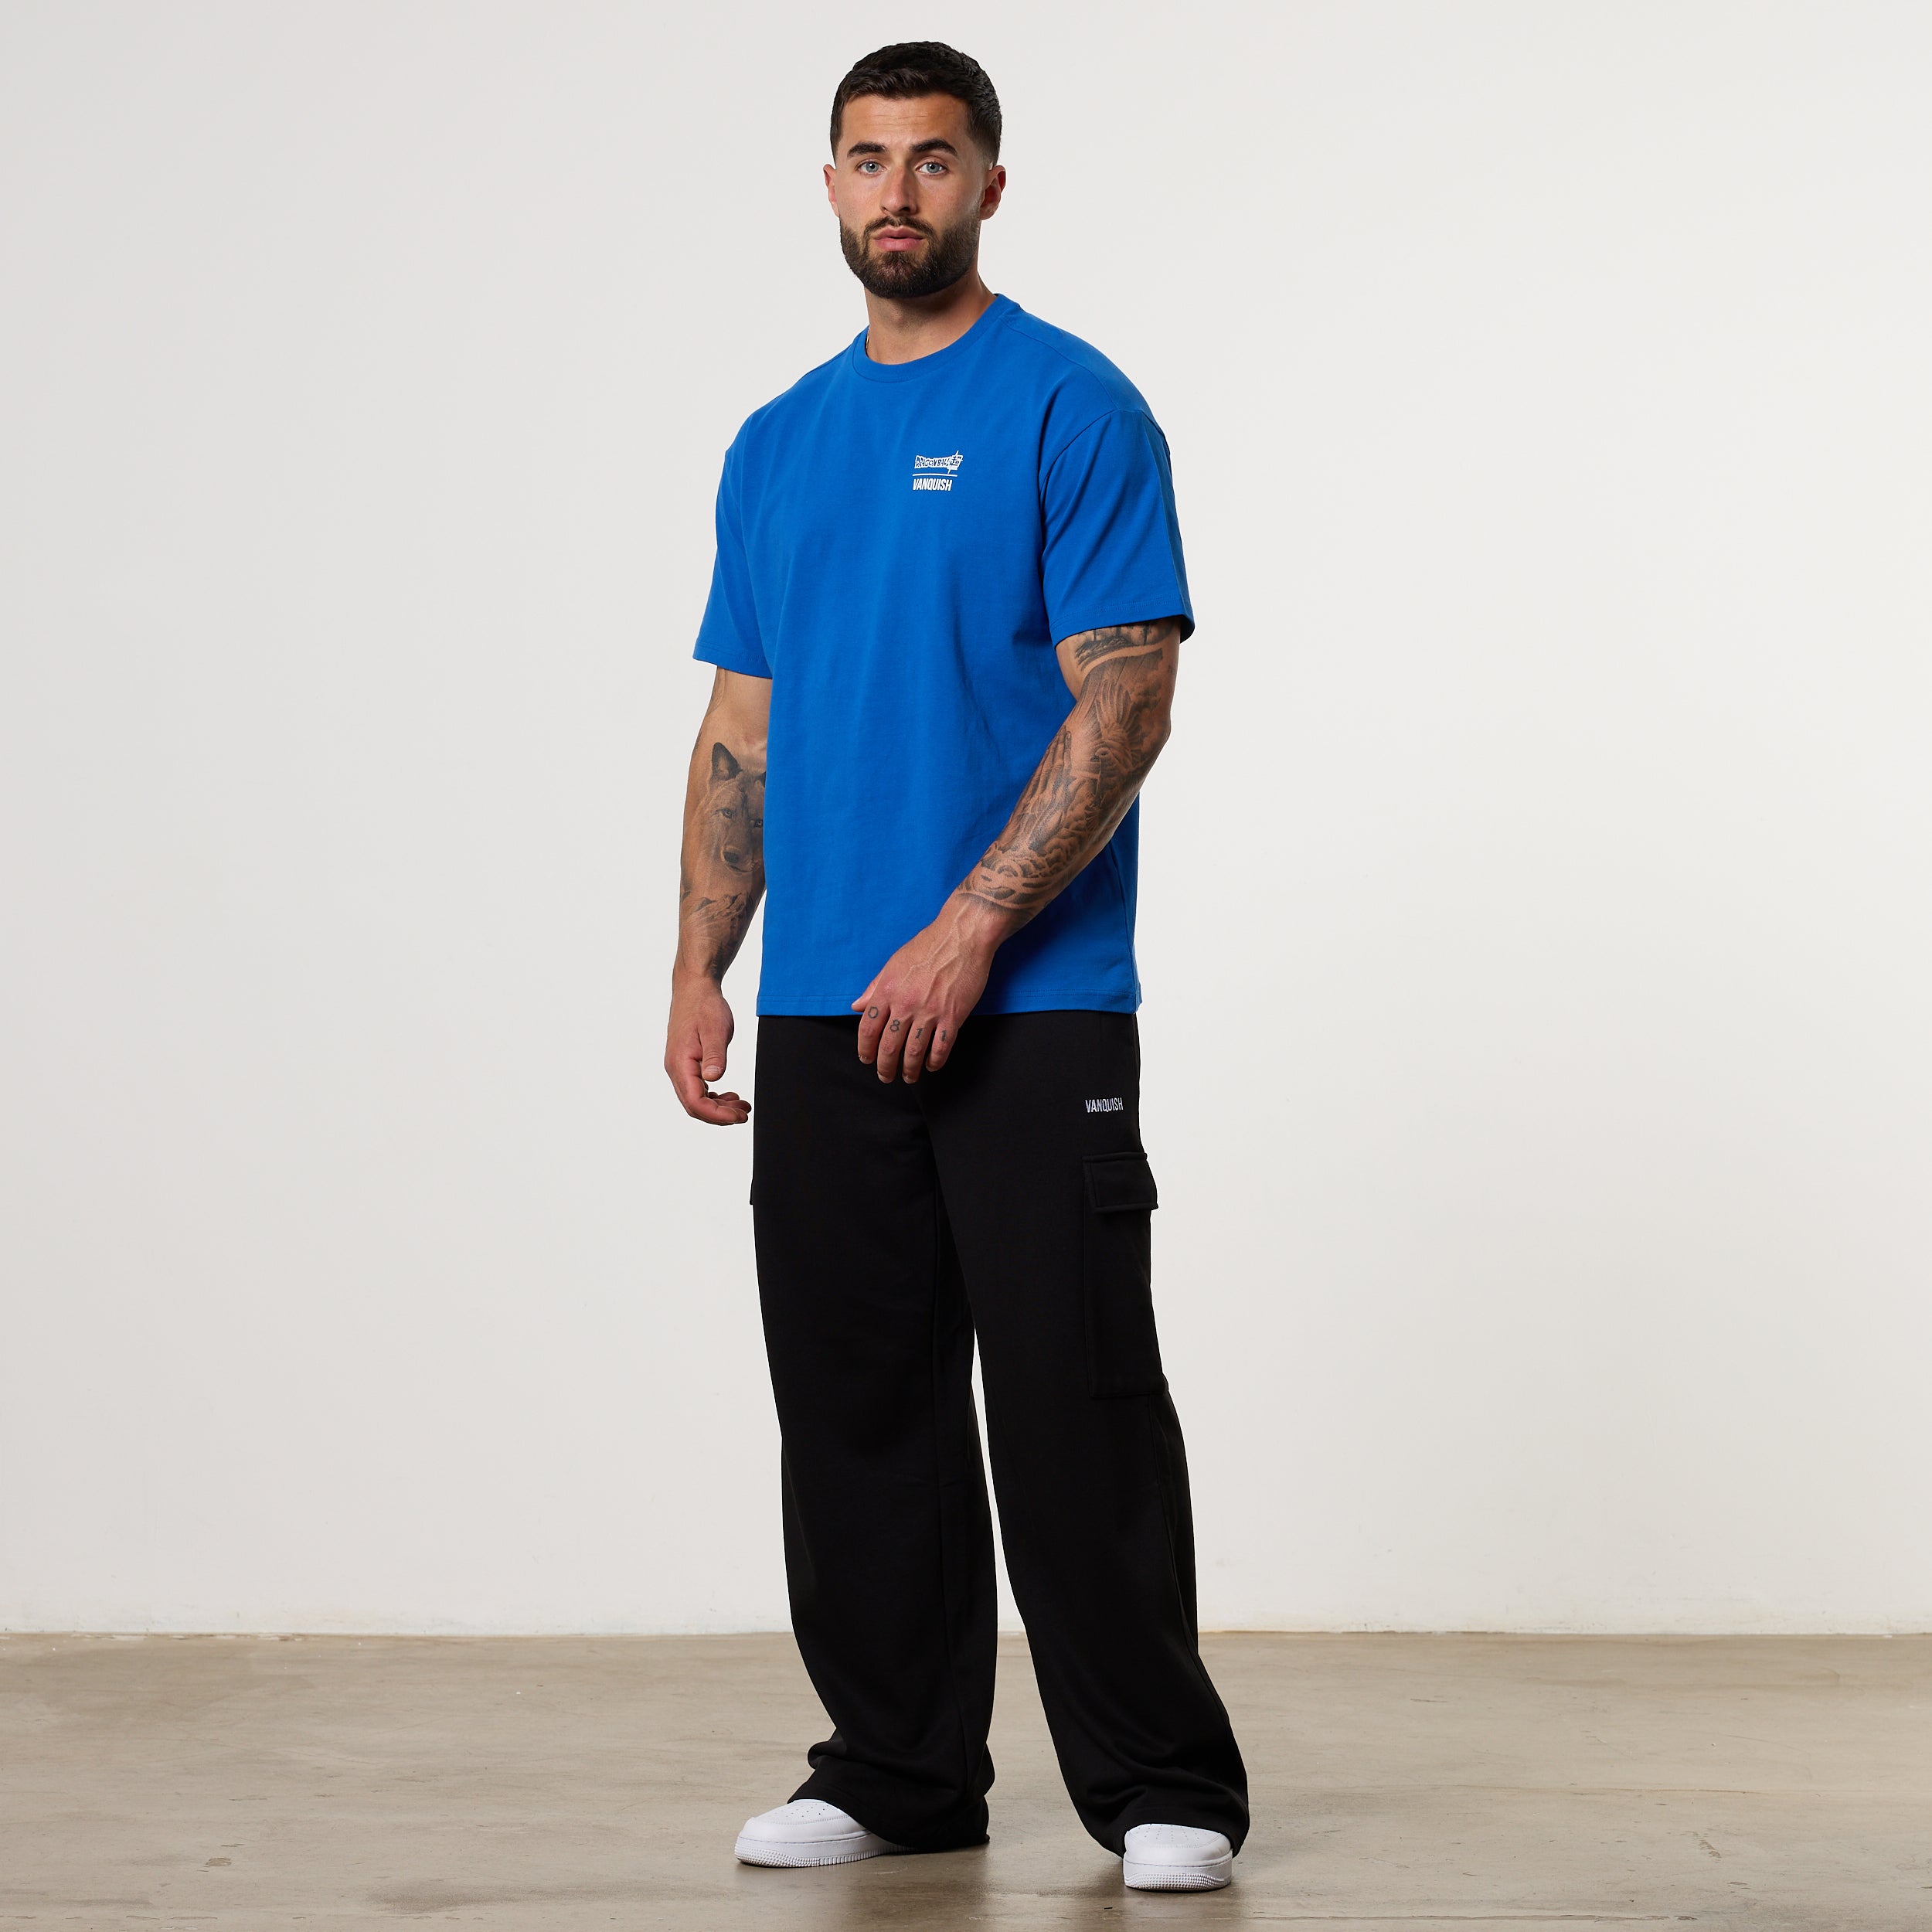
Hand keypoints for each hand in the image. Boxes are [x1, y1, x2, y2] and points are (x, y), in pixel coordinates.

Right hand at [665, 974, 749, 1123]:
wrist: (694, 989)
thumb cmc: (705, 1006)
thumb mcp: (715, 1029)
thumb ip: (715, 1056)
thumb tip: (713, 1079)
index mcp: (680, 1063)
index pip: (694, 1102)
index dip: (717, 1115)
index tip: (739, 1116)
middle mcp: (675, 1069)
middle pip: (694, 1106)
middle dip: (719, 1115)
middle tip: (744, 1115)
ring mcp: (679, 1067)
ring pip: (695, 1099)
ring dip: (718, 1107)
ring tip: (741, 1107)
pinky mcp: (686, 1063)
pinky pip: (696, 1088)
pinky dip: (713, 1097)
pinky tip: (729, 1095)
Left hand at [851, 898, 1007, 1081]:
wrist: (962, 936)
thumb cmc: (928, 945)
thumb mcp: (893, 963)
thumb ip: (875, 987)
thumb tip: (857, 1006)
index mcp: (887, 990)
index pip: (868, 1028)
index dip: (865, 1048)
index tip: (867, 1059)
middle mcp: (905, 1004)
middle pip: (889, 1046)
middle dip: (885, 1067)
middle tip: (885, 1076)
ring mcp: (930, 1011)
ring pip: (914, 1052)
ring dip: (909, 1070)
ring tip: (908, 1077)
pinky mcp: (953, 1016)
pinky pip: (940, 1047)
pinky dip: (934, 1061)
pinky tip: (931, 1066)